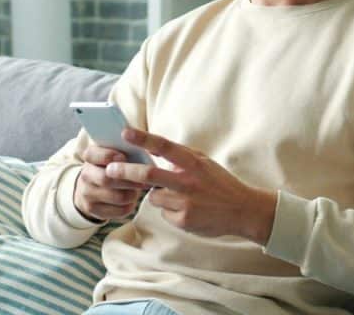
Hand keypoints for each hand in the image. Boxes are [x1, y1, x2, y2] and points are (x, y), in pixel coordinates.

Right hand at [73, 142, 148, 221]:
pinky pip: (119, 210)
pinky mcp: (94, 210)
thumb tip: (143, 146)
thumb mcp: (112, 153)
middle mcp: (86, 175)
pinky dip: (130, 205)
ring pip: (118, 197)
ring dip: (133, 193)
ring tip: (140, 188)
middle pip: (107, 179)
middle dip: (129, 179)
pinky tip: (132, 198)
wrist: (91, 187)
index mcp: (90, 156)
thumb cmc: (110, 165)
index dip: (109, 156)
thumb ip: (123, 148)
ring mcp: (88, 194)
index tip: (123, 157)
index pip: (93, 154)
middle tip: (145, 178)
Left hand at [105, 127, 277, 243]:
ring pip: (154, 197)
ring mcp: (185, 202)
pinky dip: (170, 211)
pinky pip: (164, 213)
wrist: (242, 210)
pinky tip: (188, 210)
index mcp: (193, 162)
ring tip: (180, 197)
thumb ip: (181, 158)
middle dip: (125, 171)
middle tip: (110, 170)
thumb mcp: (204, 163)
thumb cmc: (220, 183)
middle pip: (148, 174)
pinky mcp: (183, 220)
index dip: (143, 139)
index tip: (125, 133)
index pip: (164, 146)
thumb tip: (155, 150)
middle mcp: (188, 181)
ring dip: (158, 196)